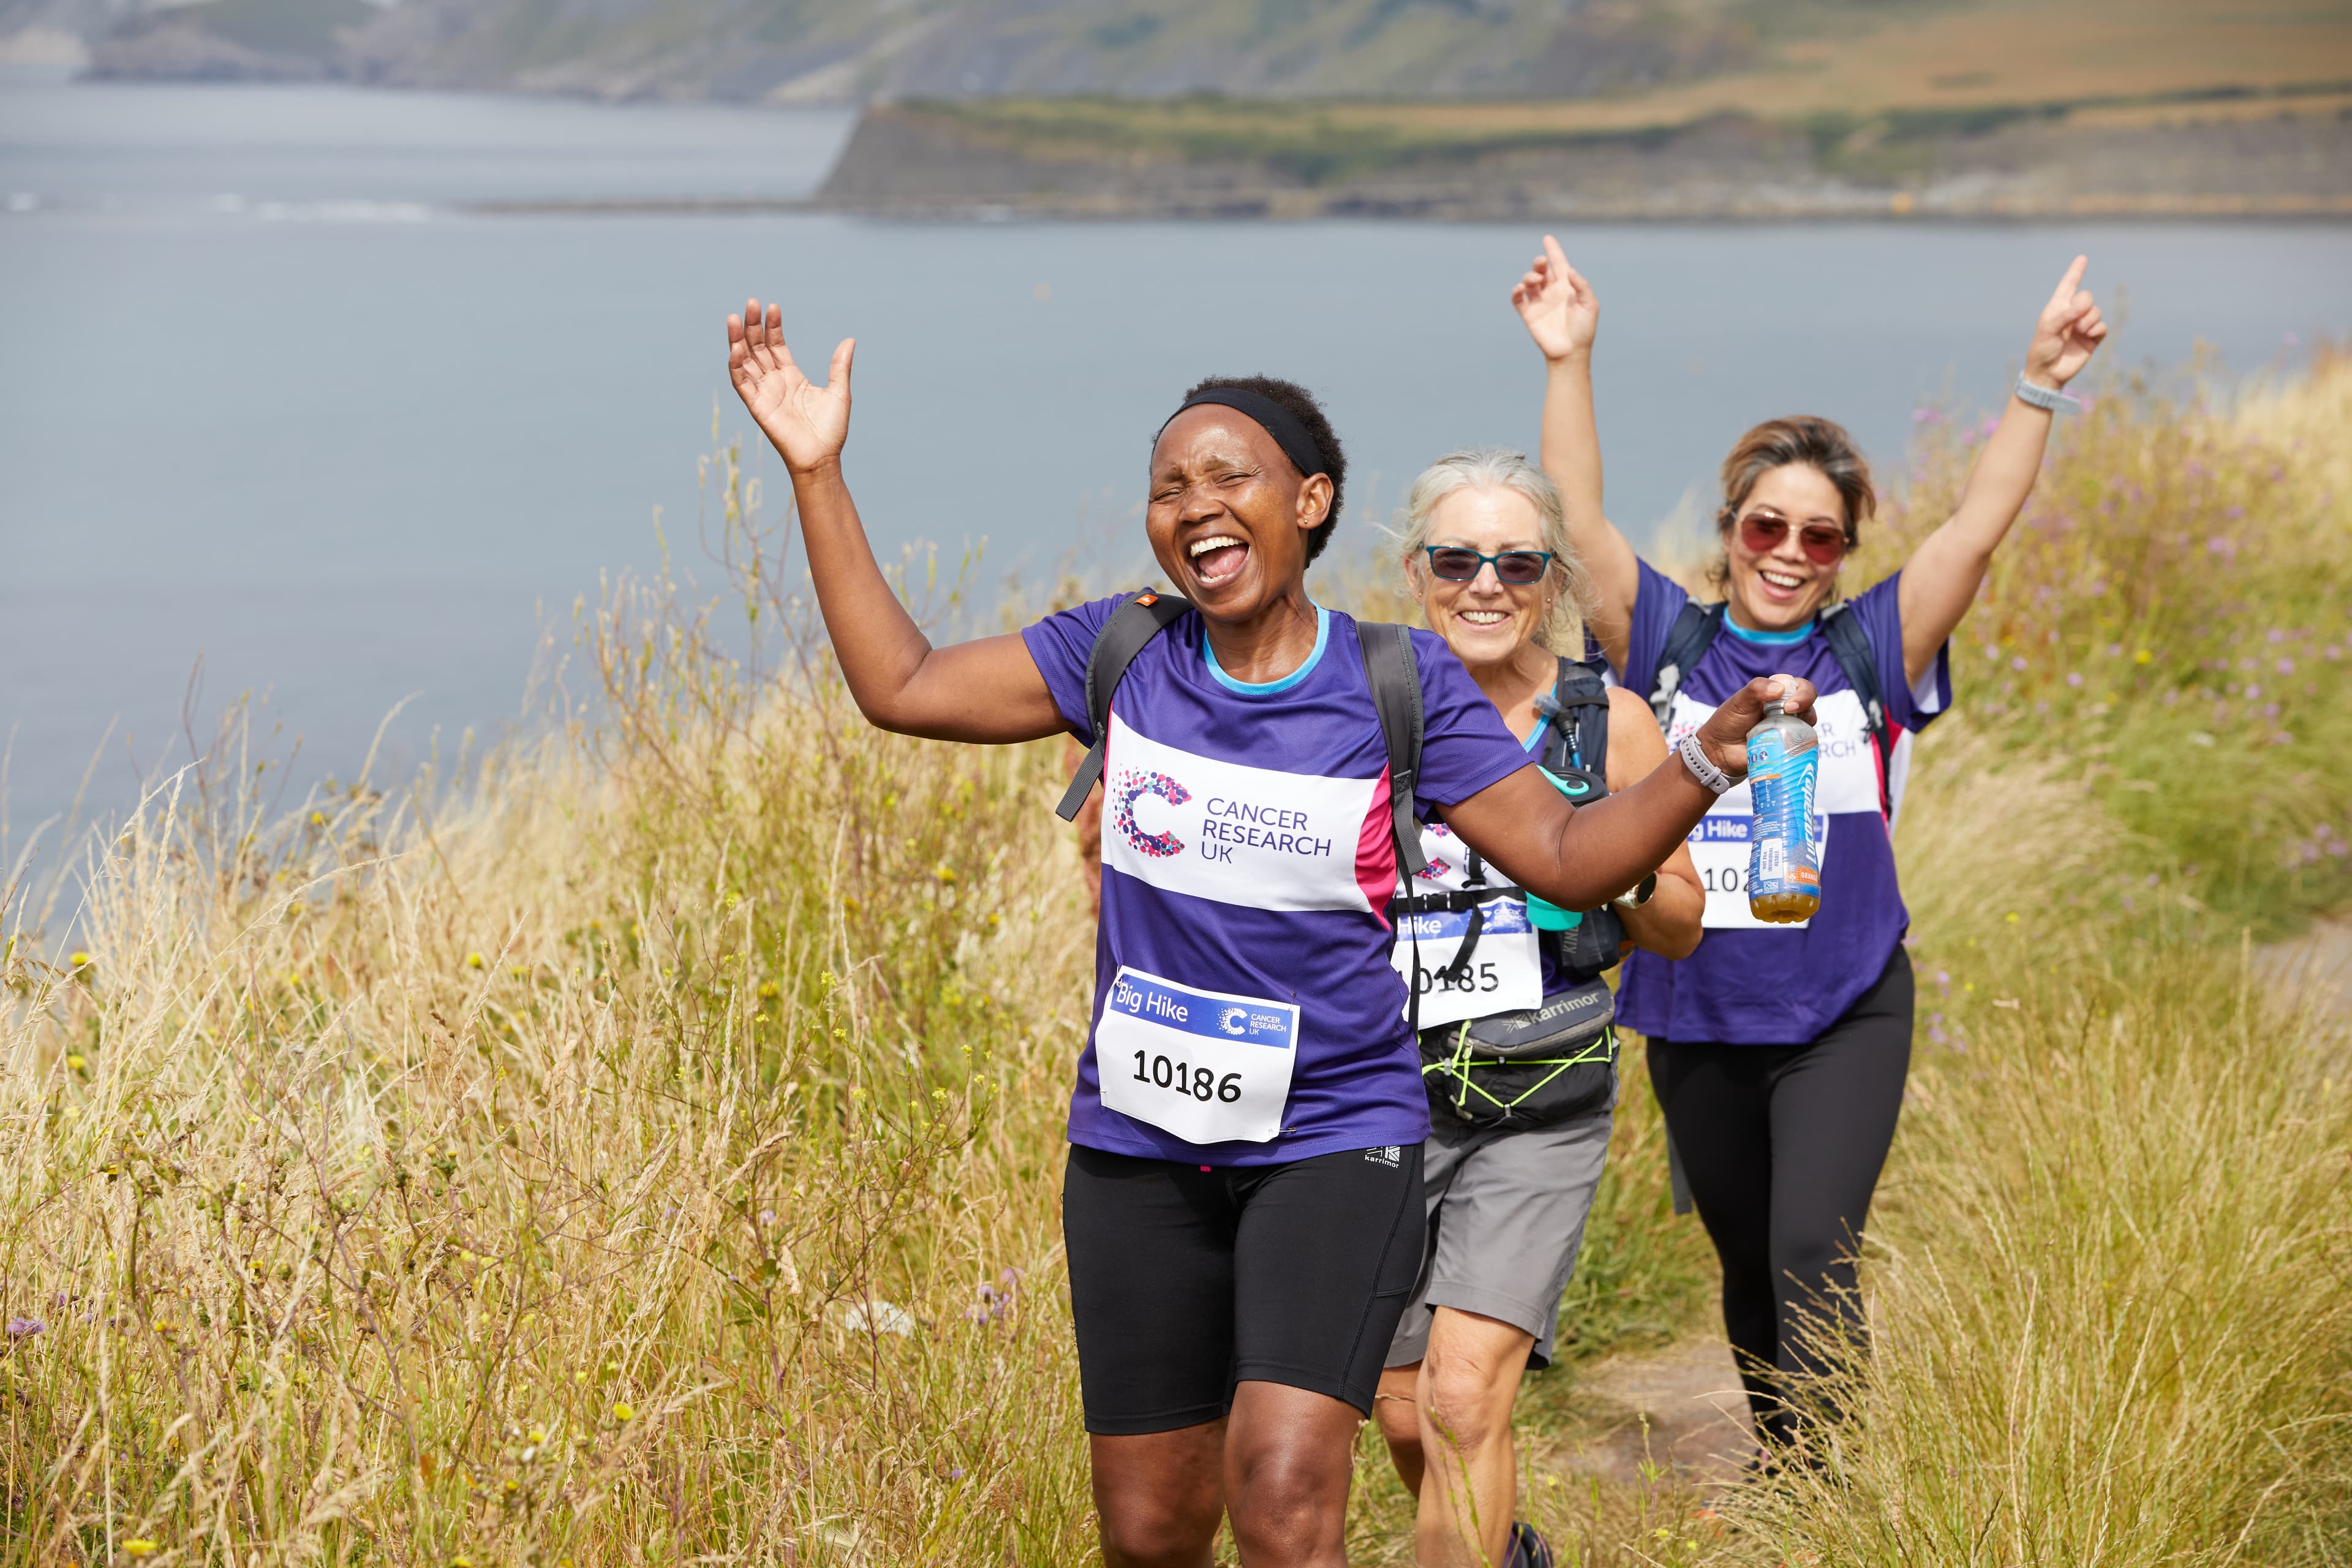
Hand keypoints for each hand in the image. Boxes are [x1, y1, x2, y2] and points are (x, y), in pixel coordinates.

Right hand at [728, 298, 853, 473]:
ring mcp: (764, 393)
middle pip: (758, 348)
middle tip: (751, 302)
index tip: (773, 307)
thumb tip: (850, 339)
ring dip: (738, 340)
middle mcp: (775, 382)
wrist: (823, 458)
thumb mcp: (839, 392)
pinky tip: (736, 348)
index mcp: (792, 377)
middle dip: (753, 326)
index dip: (773, 326)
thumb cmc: (831, 430)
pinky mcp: (757, 407)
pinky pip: (742, 384)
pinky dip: (736, 366)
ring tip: (735, 318)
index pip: (776, 345)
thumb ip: (840, 366)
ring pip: (745, 362)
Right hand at [1512, 235, 1597, 363]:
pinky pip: (1518, 299)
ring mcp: (1539, 302)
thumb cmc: (1584, 329)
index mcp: (1566, 287)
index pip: (1558, 264)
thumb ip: (1582, 286)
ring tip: (1535, 282)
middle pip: (1541, 270)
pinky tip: (1520, 289)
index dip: (1553, 250)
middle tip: (1540, 263)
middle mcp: (1551, 292)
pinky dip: (1516, 291)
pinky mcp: (1528, 314)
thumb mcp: (1590, 305)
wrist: (1571, 352)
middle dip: (1538, 263)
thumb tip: (1569, 271)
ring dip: (1529, 276)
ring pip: (1528, 281)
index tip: (1547, 238)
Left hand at [1692, 675, 1817, 779]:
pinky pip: (1802, 747)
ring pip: (1808, 725)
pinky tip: (1790, 748)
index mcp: (1777, 696)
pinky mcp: (1787, 749)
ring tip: (1788, 731)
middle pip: (1809, 704)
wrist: (1718, 750)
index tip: (1789, 703)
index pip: (1801, 687)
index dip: (1802, 692)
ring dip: (1803, 726)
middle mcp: (1787, 711)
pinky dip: (1801, 747)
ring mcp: (1789, 730)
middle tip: (1790, 710)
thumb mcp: (1739, 701)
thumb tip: (1780, 688)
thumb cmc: (1728, 721)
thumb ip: (1756, 689)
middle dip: (1806, 703)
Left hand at [2023, 256, 2106, 389]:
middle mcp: (2071, 314)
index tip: (2082, 258)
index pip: (2068, 285)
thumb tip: (2085, 305)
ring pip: (2096, 312)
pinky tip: (2087, 337)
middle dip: (2083, 306)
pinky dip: (2096, 330)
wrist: (2048, 373)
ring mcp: (2083, 326)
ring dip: (2088, 321)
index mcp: (2057, 308)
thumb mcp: (2048, 330)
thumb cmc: (2042, 350)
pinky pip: (2103, 326)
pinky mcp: (2093, 338)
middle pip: (2087, 297)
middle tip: (2073, 322)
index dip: (2076, 272)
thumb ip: (2065, 314)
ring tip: (2077, 332)